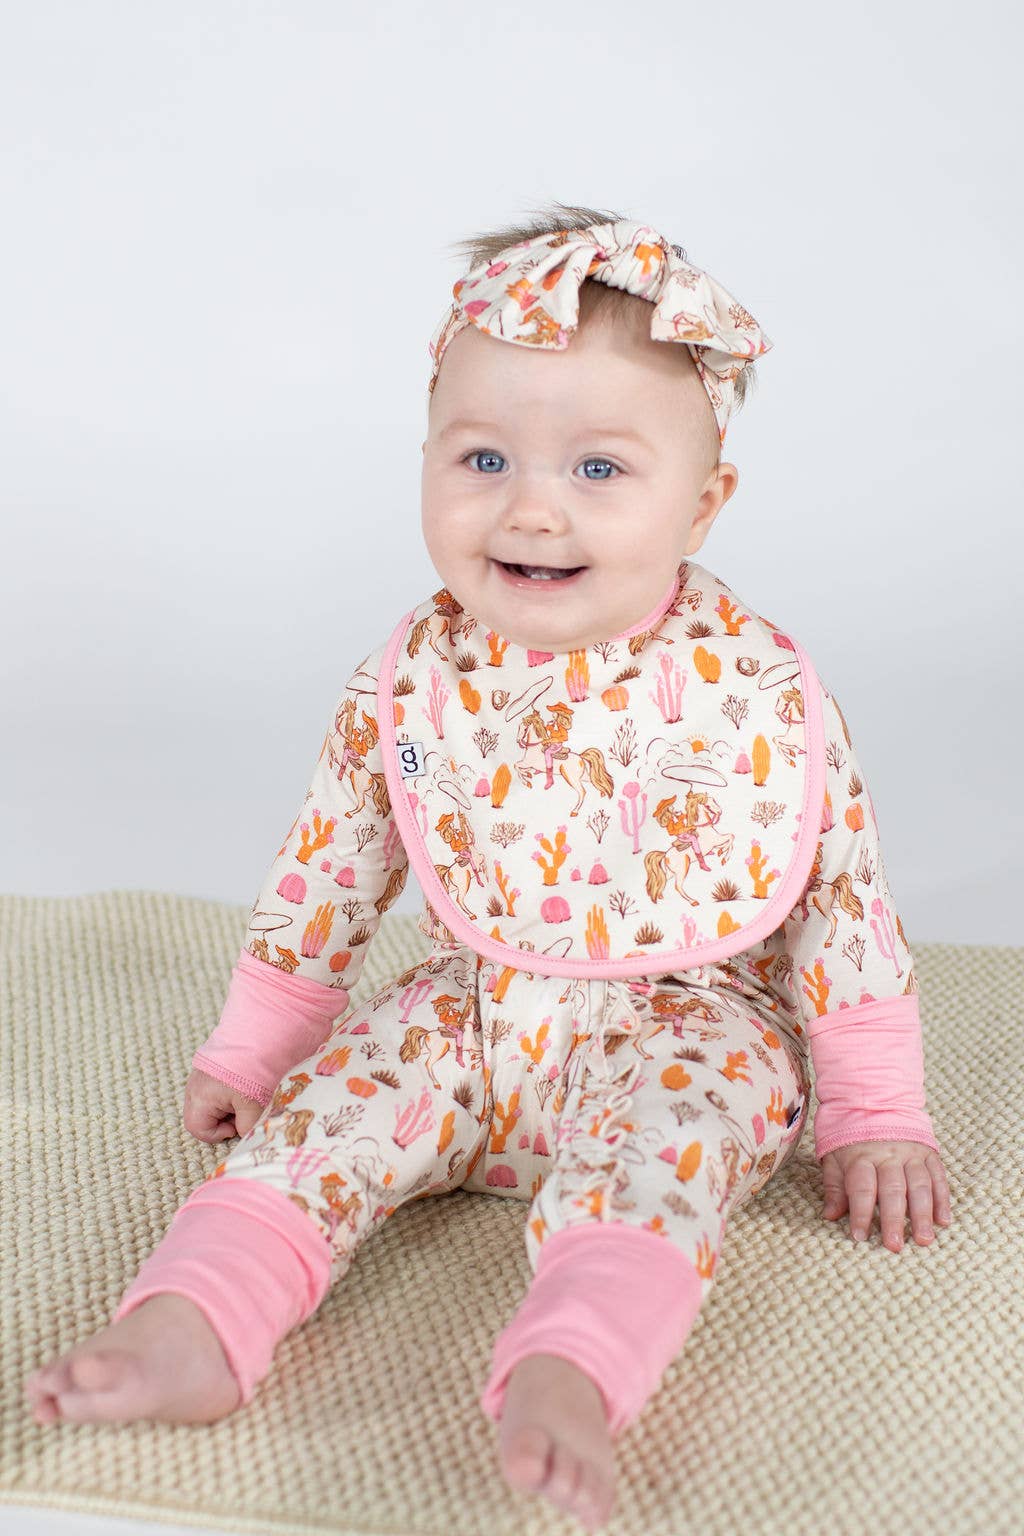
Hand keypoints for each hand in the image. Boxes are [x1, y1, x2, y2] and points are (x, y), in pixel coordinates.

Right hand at [183, 1066, 265, 1143]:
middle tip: (242, 1112)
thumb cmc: (253, 1071)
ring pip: (208, 1101)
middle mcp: (195, 1085)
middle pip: (200, 1115)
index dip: (218, 1134)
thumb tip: (243, 1133)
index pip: (198, 1129)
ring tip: (245, 1097)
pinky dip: (227, 1092)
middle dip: (221, 1120)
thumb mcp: (254, 1106)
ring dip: (226, 1105)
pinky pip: (213, 1087)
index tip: (237, 1125)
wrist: (259, 1032)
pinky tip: (244, 1085)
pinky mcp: (210, 1063)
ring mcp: (201, 1073)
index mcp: (200, 1097)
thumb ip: (246, 1126)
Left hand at [820, 1140, 952, 1250]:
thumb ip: (834, 1186)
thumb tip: (831, 1216)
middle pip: (892, 1190)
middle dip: (894, 1219)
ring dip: (922, 1214)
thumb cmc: (851, 1134)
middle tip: (895, 1245)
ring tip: (923, 1239)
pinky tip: (943, 1220)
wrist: (876, 1100)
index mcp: (861, 1156)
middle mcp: (888, 1155)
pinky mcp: (928, 1152)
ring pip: (919, 1185)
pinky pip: (938, 1177)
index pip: (861, 1188)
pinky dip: (942, 1199)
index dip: (860, 1213)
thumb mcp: (833, 1155)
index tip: (860, 1236)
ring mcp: (911, 1153)